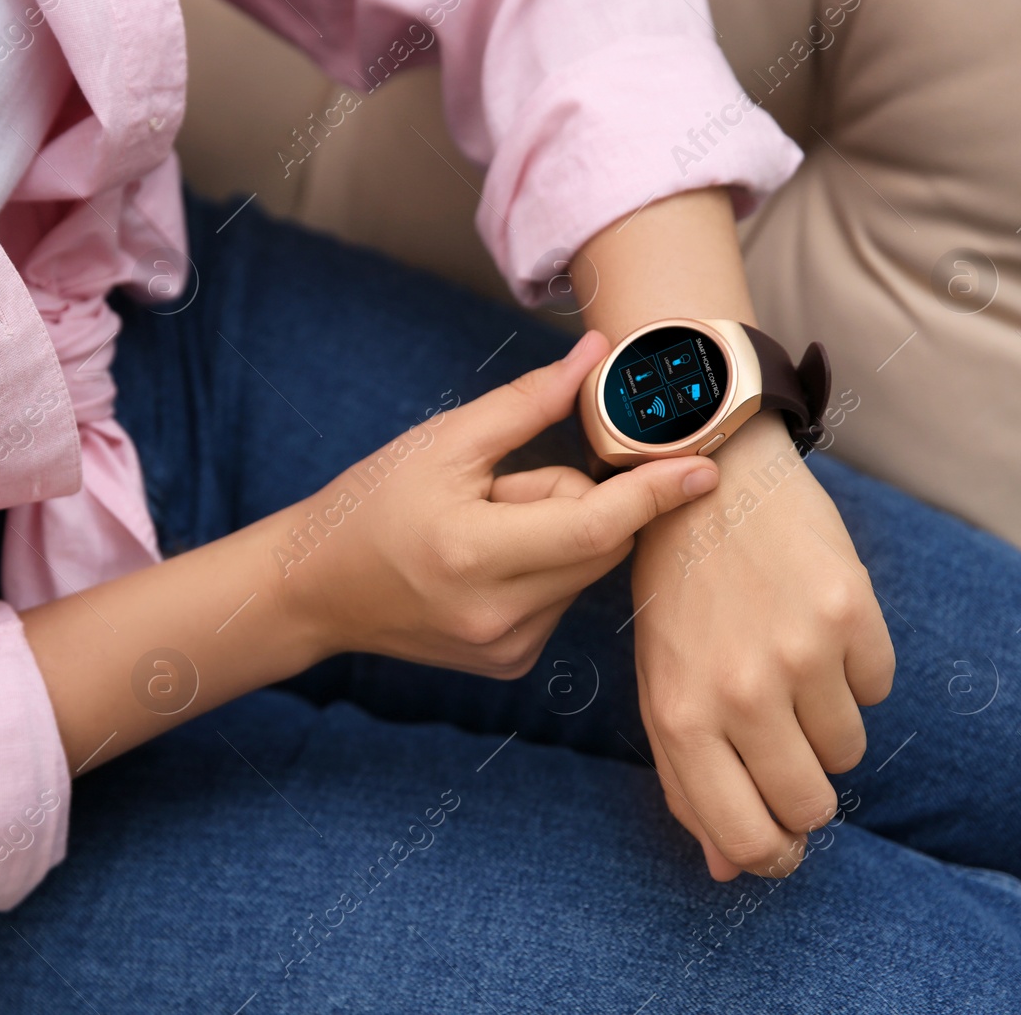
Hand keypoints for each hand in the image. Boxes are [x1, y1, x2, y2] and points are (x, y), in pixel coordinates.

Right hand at [288, 330, 717, 679]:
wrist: (317, 589)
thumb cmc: (371, 504)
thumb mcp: (442, 442)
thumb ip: (526, 404)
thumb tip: (596, 358)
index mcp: (475, 554)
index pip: (594, 524)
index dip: (654, 492)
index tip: (703, 468)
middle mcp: (499, 614)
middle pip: (602, 544)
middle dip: (578, 501)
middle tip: (507, 487)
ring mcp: (508, 648)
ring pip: (586, 572)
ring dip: (559, 538)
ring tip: (484, 531)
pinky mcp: (512, 663)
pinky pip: (564, 601)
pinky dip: (543, 572)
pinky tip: (485, 566)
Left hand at [631, 413, 894, 879]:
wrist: (706, 477)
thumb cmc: (675, 594)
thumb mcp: (658, 683)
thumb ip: (689, 781)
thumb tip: (729, 872)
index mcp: (680, 716)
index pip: (746, 839)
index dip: (772, 857)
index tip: (781, 846)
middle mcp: (739, 692)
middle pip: (811, 808)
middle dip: (805, 795)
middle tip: (786, 749)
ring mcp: (799, 653)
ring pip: (849, 750)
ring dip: (824, 724)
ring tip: (786, 665)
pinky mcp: (851, 612)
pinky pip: (878, 688)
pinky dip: (854, 671)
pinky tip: (813, 625)